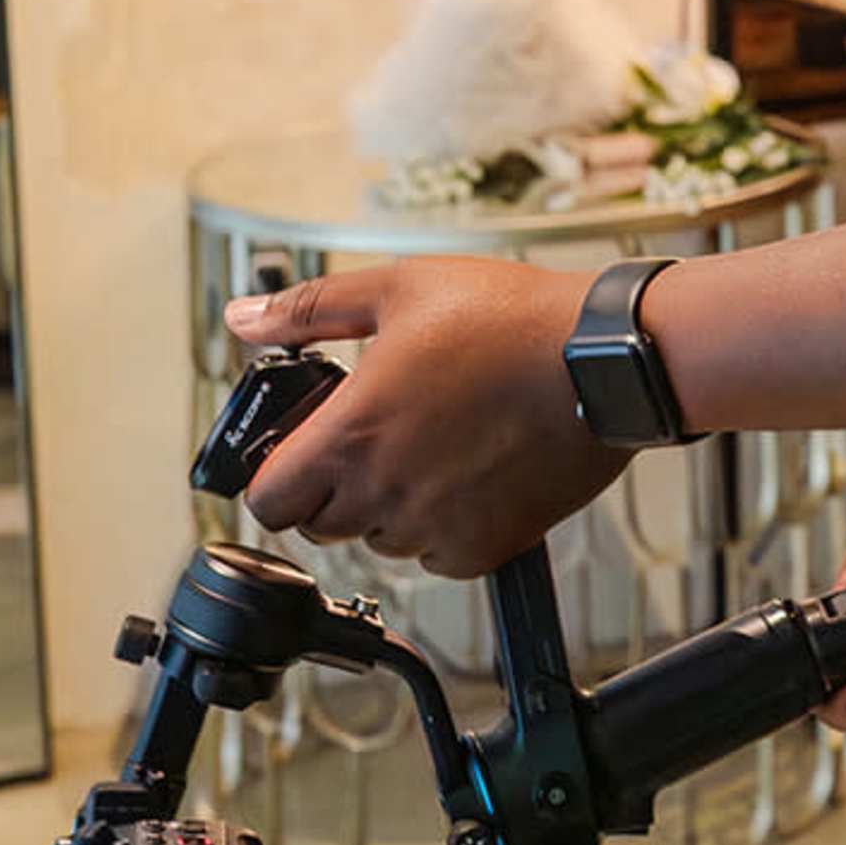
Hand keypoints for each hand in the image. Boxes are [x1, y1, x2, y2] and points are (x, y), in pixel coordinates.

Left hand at [221, 259, 627, 576]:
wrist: (602, 361)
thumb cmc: (510, 320)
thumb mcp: (398, 288)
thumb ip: (310, 311)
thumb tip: (242, 319)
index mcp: (351, 433)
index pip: (269, 500)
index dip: (277, 475)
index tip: (303, 450)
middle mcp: (385, 491)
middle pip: (321, 525)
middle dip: (334, 486)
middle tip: (377, 434)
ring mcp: (435, 526)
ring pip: (381, 541)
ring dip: (390, 507)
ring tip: (433, 445)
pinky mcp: (486, 546)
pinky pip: (438, 556)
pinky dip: (444, 526)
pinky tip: (469, 472)